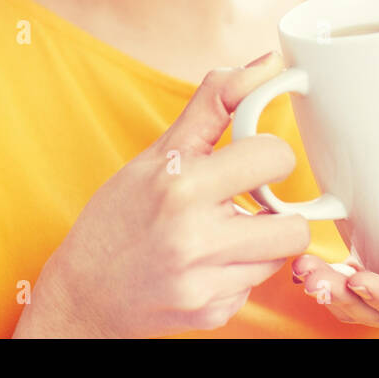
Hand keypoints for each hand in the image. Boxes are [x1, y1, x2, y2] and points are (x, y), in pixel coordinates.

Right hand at [16, 52, 310, 337]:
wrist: (83, 293)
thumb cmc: (119, 215)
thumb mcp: (159, 152)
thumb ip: (216, 103)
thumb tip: (269, 64)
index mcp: (181, 185)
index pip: (274, 158)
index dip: (269, 156)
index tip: (252, 160)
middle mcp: (195, 237)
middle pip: (295, 226)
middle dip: (278, 210)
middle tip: (248, 202)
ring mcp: (204, 283)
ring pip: (279, 257)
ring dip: (260, 243)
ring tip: (221, 233)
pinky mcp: (212, 314)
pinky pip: (254, 286)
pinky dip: (238, 273)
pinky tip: (205, 265)